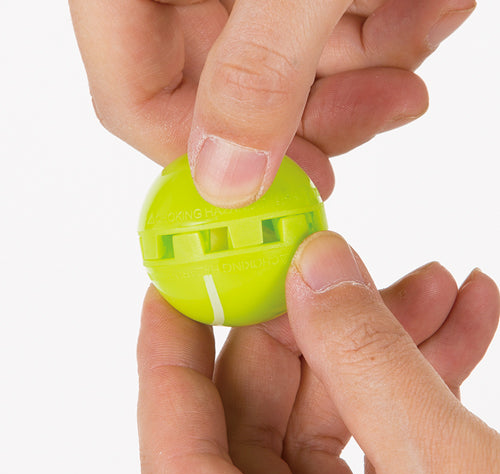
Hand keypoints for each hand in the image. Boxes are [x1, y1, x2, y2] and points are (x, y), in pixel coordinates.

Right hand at [69, 0, 473, 206]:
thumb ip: (257, 71)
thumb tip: (227, 181)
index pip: (133, 102)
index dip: (205, 159)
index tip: (282, 186)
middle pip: (220, 97)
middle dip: (312, 114)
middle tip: (387, 107)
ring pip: (282, 72)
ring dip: (367, 66)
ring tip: (432, 20)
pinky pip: (322, 32)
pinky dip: (384, 28)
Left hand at [137, 231, 498, 473]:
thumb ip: (371, 360)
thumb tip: (316, 265)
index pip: (177, 446)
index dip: (168, 356)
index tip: (173, 286)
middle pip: (261, 413)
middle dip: (316, 329)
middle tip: (358, 270)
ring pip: (324, 419)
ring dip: (382, 348)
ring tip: (440, 290)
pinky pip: (373, 444)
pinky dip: (410, 389)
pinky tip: (459, 332)